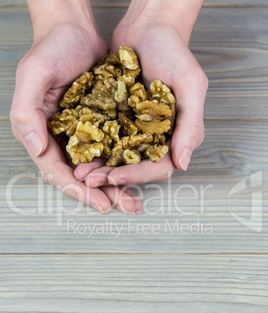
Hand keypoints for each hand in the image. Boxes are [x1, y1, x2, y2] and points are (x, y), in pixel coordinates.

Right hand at [10, 20, 141, 213]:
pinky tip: (138, 174)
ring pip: (99, 168)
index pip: (57, 172)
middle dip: (102, 195)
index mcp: (41, 134)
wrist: (75, 30)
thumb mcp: (34, 75)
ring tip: (135, 202)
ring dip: (116, 186)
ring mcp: (82, 134)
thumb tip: (35, 147)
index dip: (78, 191)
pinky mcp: (100, 126)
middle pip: (81, 177)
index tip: (100, 203)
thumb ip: (27, 112)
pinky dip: (123, 164)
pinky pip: (112, 150)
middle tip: (125, 208)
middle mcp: (61, 139)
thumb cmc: (51, 48)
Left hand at [75, 0, 207, 187]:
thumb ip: (191, 126)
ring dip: (98, 166)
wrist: (148, 28)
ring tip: (79, 172)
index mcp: (175, 135)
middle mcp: (154, 137)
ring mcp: (134, 129)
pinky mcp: (117, 119)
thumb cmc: (174, 52)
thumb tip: (184, 164)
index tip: (115, 176)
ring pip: (116, 156)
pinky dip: (90, 146)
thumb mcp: (190, 86)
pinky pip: (103, 137)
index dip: (136, 174)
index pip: (158, 166)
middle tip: (90, 180)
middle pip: (134, 166)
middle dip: (112, 175)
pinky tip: (76, 151)